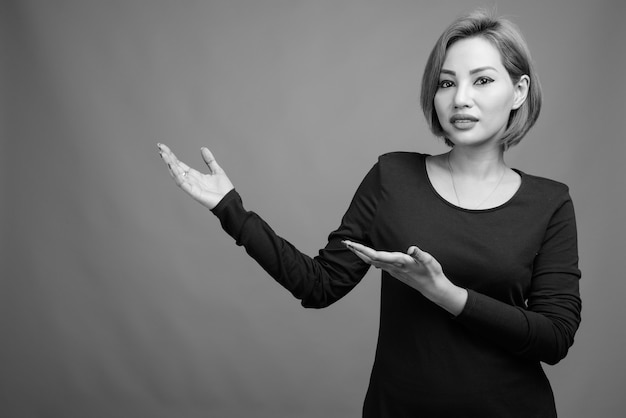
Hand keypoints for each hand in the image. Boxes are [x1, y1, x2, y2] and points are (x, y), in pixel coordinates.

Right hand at [158, 143, 233, 209]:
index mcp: (195, 175)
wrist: (229, 201)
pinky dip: (177, 175)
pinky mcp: (193, 192)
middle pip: (176, 167)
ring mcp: (191, 186)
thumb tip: (203, 148)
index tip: (164, 147)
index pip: (180, 164)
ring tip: (164, 155)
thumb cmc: (224, 189)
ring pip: (176, 174)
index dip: (172, 156)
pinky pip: (182, 183)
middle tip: (160, 147)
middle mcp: (191, 180)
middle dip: (168, 158)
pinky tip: (172, 167)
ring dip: (170, 165)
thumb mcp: (217, 170)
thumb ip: (209, 160)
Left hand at [342, 240, 466, 314]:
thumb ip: (420, 255)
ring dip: (361, 254)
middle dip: (357, 250)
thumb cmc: (432, 273)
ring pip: (372, 262)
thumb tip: (412, 249)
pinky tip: (365, 256)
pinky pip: (377, 264)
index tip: (352, 244)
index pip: (376, 255)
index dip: (363, 250)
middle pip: (370, 258)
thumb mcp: (430, 261)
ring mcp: (392, 270)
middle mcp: (392, 267)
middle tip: (345, 242)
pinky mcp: (394, 271)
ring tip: (351, 246)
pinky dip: (369, 258)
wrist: (433, 288)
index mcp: (399, 262)